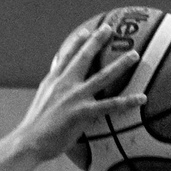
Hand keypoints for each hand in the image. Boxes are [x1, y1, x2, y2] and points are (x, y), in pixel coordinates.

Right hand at [14, 23, 144, 163]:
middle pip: (84, 57)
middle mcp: (65, 84)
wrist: (29, 141)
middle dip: (97, 41)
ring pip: (103, 76)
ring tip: (134, 55)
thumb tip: (59, 94)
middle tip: (109, 29)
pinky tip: (142, 98)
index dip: (77, 43)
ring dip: (120, 65)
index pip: (66, 57)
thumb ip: (53, 94)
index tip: (87, 32)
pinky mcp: (82, 112)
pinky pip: (110, 105)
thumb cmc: (35, 128)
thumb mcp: (41, 103)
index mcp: (54, 81)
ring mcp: (75, 97)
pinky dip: (127, 101)